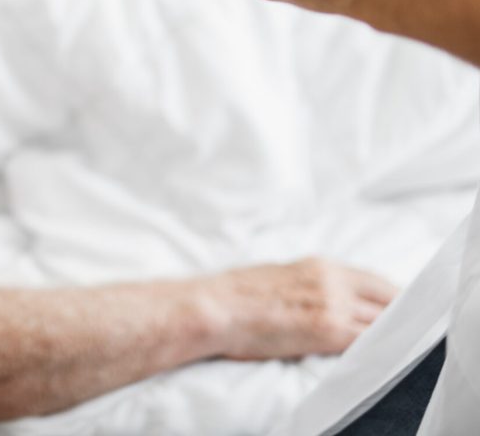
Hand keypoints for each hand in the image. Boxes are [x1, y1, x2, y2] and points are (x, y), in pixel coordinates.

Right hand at [200, 257, 397, 359]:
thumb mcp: (281, 276)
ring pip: (382, 323)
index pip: (376, 281)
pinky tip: (379, 359)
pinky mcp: (327, 330)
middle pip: (388, 301)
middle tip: (406, 334)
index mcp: (321, 265)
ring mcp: (332, 305)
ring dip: (391, 337)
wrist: (218, 307)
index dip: (395, 299)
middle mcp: (332, 280)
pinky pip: (367, 343)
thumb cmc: (238, 295)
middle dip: (401, 318)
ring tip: (394, 349)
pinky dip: (378, 350)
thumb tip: (325, 298)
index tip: (402, 312)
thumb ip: (311, 283)